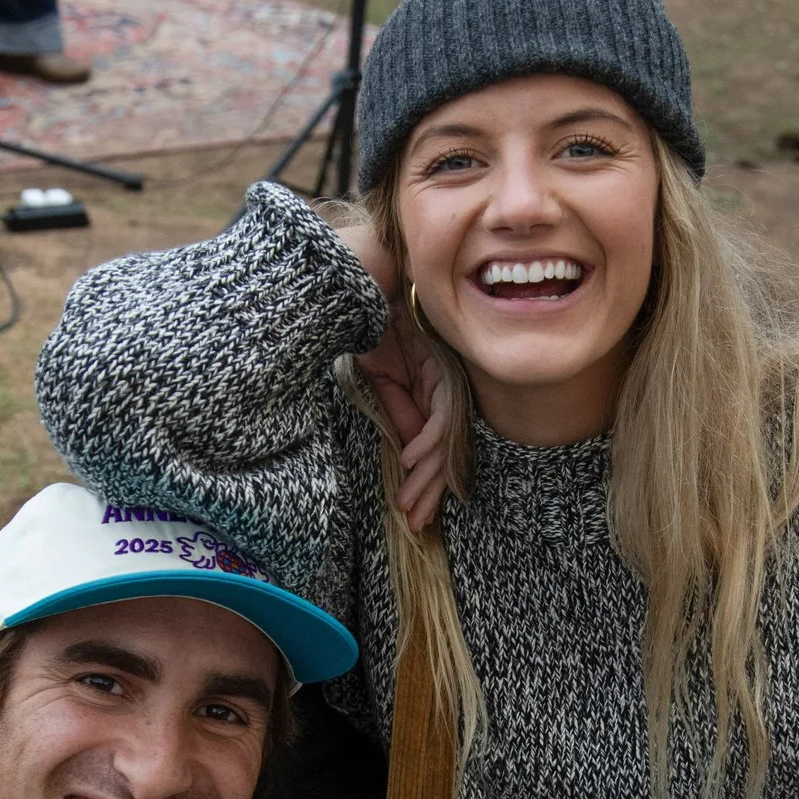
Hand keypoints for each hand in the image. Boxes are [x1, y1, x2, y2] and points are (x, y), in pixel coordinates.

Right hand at [338, 226, 455, 533]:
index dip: (425, 478)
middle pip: (447, 442)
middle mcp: (445, 375)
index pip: (436, 437)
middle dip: (430, 487)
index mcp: (432, 378)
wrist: (350, 274)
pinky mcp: (439, 358)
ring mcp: (445, 366)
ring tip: (415, 505)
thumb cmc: (360, 315)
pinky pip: (440, 406)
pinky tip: (415, 461)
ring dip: (429, 472)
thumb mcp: (378, 374)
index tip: (414, 512)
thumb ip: (398, 407)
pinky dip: (429, 437)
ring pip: (447, 432)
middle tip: (418, 524)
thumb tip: (411, 450)